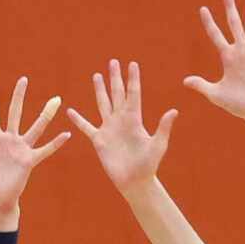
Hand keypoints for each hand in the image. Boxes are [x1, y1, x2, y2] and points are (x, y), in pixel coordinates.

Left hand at [0, 76, 68, 230]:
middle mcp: (8, 140)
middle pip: (15, 112)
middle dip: (18, 96)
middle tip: (24, 79)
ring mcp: (20, 149)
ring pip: (35, 127)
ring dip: (45, 114)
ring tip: (56, 100)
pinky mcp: (29, 161)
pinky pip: (44, 150)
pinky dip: (55, 144)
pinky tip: (67, 135)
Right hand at [68, 60, 176, 198]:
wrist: (134, 181)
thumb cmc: (149, 165)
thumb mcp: (158, 145)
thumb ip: (163, 127)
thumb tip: (173, 111)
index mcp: (134, 119)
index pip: (133, 93)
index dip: (132, 79)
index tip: (132, 63)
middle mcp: (121, 120)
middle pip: (117, 93)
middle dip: (115, 78)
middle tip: (113, 62)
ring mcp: (109, 129)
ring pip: (103, 104)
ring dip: (100, 90)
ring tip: (96, 76)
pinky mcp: (99, 141)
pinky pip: (87, 127)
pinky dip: (79, 120)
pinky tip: (71, 111)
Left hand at [184, 0, 244, 123]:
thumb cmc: (237, 105)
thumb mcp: (216, 95)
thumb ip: (202, 85)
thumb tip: (185, 81)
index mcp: (228, 58)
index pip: (216, 36)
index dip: (209, 23)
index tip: (203, 9)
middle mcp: (241, 51)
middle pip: (234, 24)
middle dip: (230, 9)